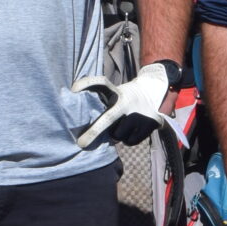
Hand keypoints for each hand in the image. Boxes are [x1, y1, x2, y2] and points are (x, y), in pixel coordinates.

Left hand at [73, 59, 187, 148]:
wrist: (153, 94)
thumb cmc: (124, 99)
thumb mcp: (114, 93)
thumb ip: (102, 104)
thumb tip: (83, 126)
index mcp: (116, 92)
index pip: (100, 83)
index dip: (87, 83)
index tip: (73, 89)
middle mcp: (127, 102)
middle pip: (108, 119)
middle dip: (94, 131)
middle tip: (81, 143)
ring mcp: (139, 114)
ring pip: (117, 135)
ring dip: (115, 134)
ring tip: (121, 125)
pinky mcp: (150, 124)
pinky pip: (129, 141)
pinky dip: (127, 139)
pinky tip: (131, 130)